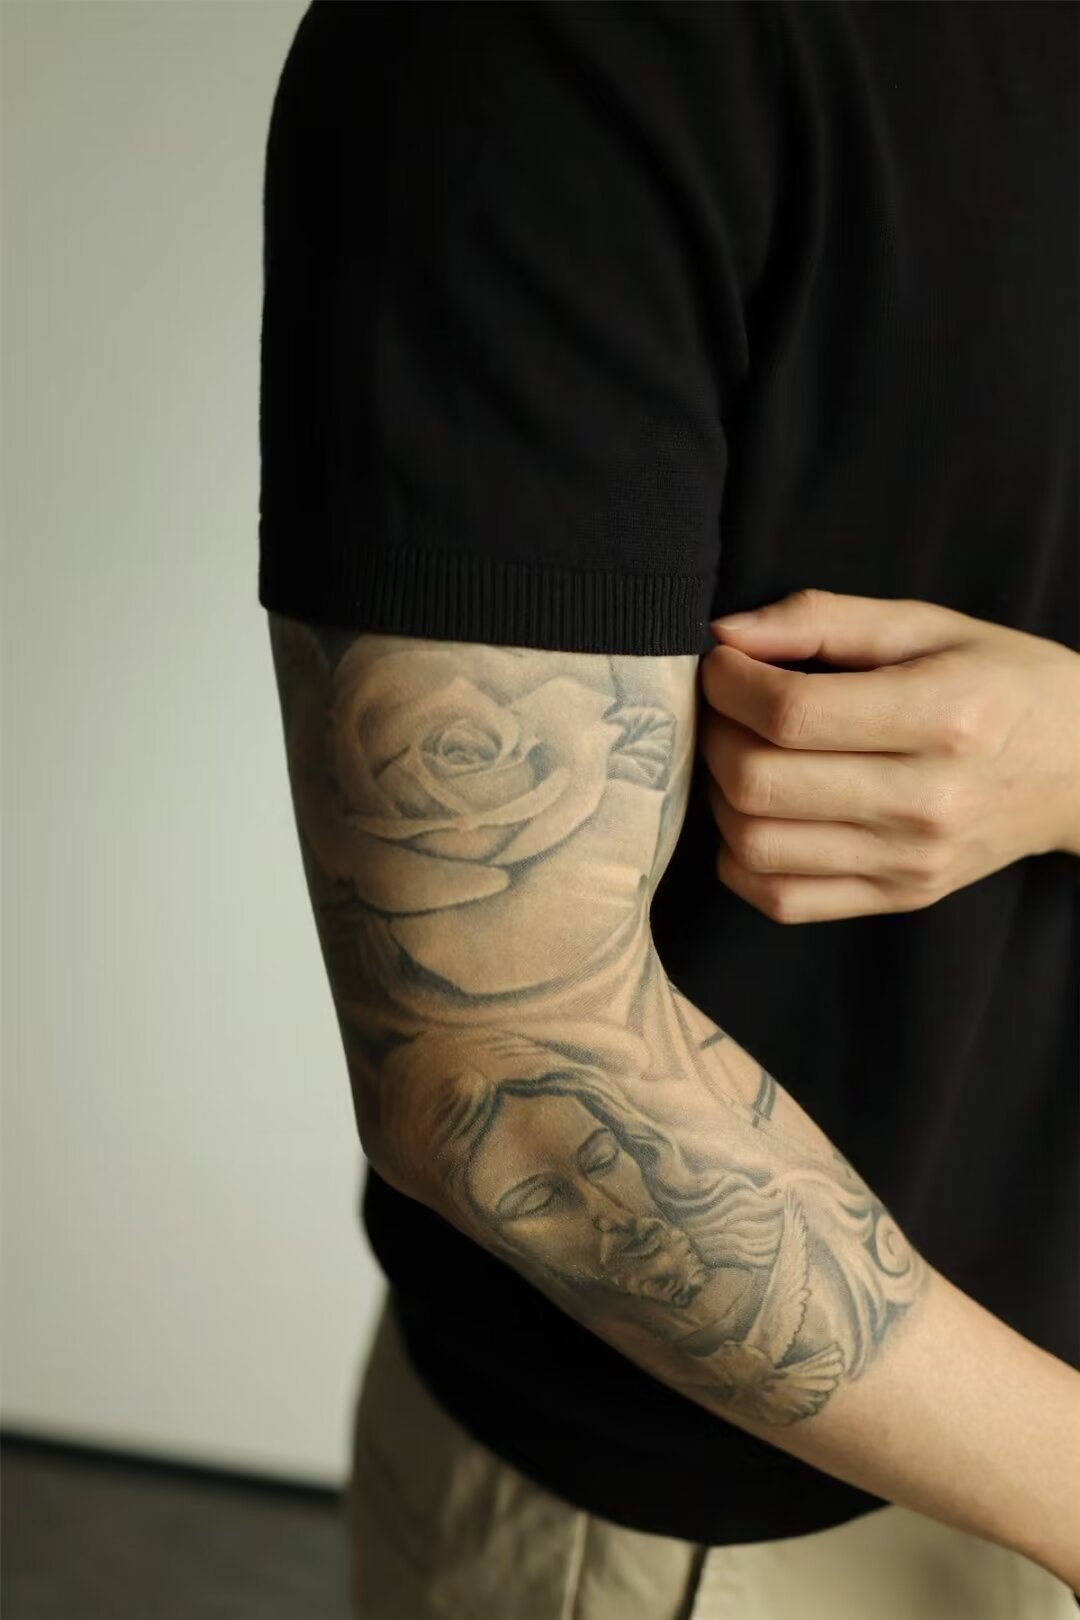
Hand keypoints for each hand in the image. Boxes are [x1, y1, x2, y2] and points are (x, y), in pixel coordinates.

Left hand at [698, 589, 1079, 923]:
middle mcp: (926, 801)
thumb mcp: (928, 625)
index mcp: (941, 717)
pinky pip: (780, 900)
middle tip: (726, 706)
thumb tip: (724, 633)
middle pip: (759, 783)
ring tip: (742, 754)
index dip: (730, 683)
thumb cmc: (1002, 683)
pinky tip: (759, 814)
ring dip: (719, 795)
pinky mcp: (898, 897)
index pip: (790, 714)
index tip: (725, 661)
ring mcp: (910, 861)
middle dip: (715, 734)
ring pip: (755, 845)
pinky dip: (741, 860)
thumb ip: (822, 619)